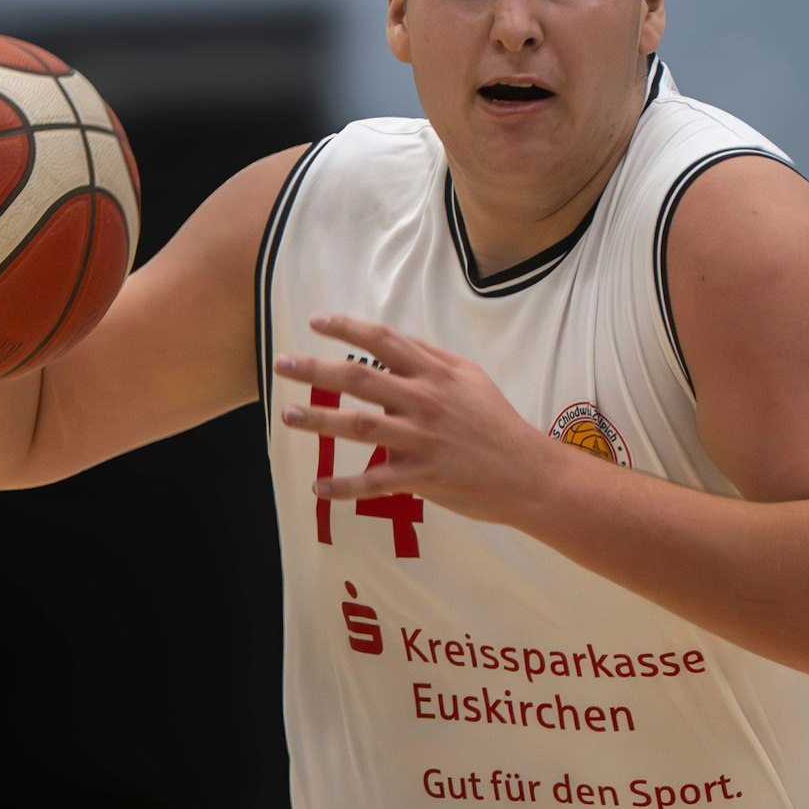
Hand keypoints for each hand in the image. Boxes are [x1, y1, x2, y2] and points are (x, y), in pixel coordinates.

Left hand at [271, 314, 572, 526]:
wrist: (527, 472)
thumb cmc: (497, 422)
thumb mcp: (472, 377)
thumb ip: (432, 358)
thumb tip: (393, 343)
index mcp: (435, 374)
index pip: (383, 342)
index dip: (346, 328)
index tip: (315, 321)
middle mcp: (424, 401)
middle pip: (359, 379)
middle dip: (315, 369)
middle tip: (281, 364)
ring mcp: (421, 439)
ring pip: (359, 426)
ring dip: (319, 420)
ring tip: (288, 415)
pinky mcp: (421, 476)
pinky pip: (374, 482)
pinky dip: (343, 487)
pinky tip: (318, 487)